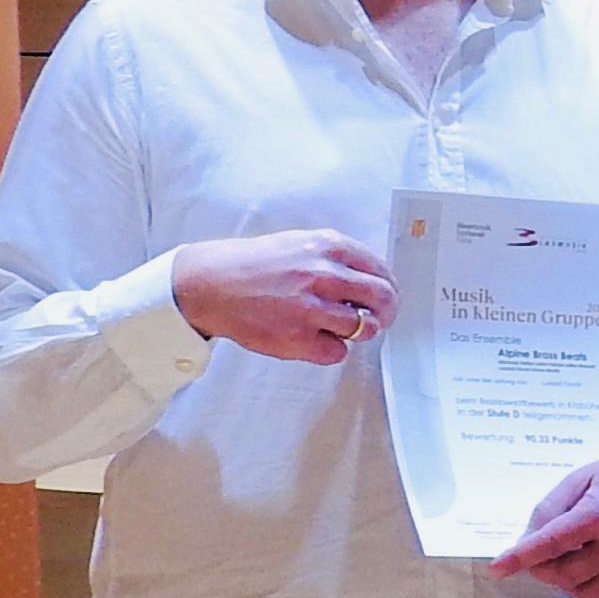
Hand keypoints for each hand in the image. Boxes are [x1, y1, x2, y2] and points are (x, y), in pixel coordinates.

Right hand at [173, 228, 394, 362]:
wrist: (209, 284)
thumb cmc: (253, 265)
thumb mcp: (299, 244)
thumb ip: (335, 259)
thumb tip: (372, 279)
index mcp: (327, 247)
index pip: (380, 269)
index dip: (389, 287)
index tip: (387, 296)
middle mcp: (323, 275)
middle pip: (383, 298)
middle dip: (387, 312)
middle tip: (380, 319)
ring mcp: (311, 308)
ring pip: (365, 328)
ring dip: (359, 332)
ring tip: (337, 327)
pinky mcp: (298, 338)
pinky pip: (337, 353)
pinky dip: (331, 350)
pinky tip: (313, 338)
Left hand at [492, 435, 598, 597]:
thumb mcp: (585, 475)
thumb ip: (553, 507)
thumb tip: (529, 538)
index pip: (551, 543)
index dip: (520, 558)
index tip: (497, 569)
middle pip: (565, 573)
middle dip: (543, 569)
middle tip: (540, 558)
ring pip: (586, 591)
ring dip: (567, 582)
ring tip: (570, 561)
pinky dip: (593, 590)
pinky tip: (592, 571)